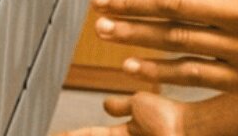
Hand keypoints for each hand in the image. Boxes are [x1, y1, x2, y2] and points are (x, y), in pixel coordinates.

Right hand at [60, 92, 188, 135]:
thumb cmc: (170, 117)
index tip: (54, 133)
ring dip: (75, 135)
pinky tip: (64, 133)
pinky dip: (83, 134)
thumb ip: (123, 106)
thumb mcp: (140, 106)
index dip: (71, 134)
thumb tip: (104, 104)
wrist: (187, 129)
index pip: (91, 134)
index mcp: (125, 134)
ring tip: (56, 134)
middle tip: (50, 135)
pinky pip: (99, 133)